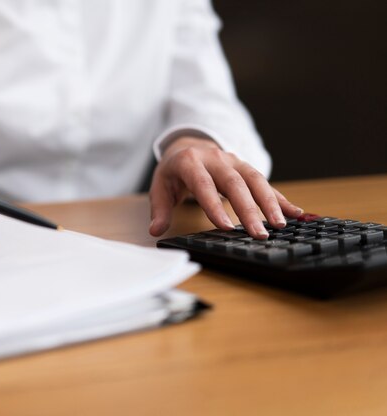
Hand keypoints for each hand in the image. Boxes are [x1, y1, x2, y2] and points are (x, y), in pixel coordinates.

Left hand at [149, 137, 302, 238]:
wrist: (187, 145)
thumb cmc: (173, 171)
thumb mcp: (160, 187)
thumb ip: (160, 209)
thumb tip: (156, 230)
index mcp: (190, 162)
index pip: (204, 185)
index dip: (214, 206)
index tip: (226, 227)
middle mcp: (215, 159)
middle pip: (234, 183)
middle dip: (249, 209)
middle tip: (259, 232)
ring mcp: (234, 161)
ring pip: (255, 180)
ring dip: (270, 203)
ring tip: (281, 225)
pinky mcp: (246, 168)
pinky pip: (265, 183)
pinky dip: (280, 198)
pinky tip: (294, 213)